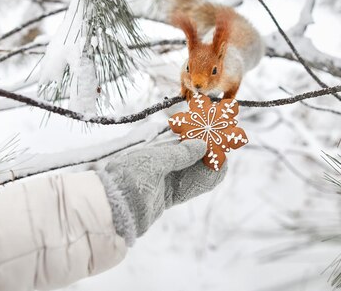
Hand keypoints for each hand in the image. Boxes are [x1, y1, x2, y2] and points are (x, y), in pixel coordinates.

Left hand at [96, 139, 226, 244]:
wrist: (115, 209)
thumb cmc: (131, 177)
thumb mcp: (156, 161)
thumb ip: (180, 153)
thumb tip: (202, 144)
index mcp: (153, 149)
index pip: (180, 139)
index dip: (197, 135)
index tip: (214, 132)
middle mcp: (159, 163)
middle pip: (188, 155)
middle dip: (205, 151)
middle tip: (225, 147)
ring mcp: (163, 180)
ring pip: (191, 171)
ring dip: (206, 167)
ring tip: (224, 161)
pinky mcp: (167, 197)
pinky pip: (189, 187)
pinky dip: (202, 182)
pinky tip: (215, 176)